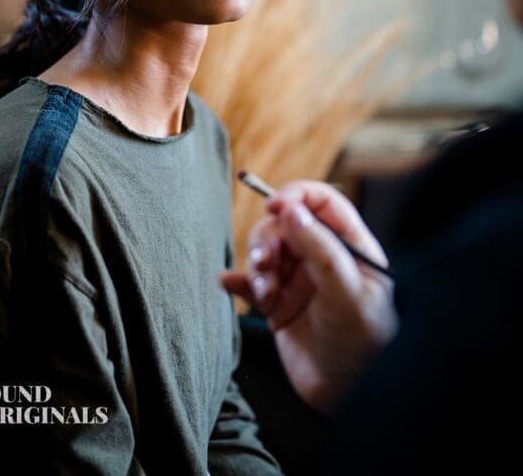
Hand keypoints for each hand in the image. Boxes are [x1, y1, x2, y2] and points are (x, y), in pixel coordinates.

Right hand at [220, 180, 397, 411]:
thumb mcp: (347, 294)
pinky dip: (239, 280)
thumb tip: (291, 208)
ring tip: (265, 293)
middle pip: (284, 224)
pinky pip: (251, 282)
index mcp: (349, 246)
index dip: (296, 196)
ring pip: (265, 250)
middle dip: (269, 240)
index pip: (321, 201)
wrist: (348, 399)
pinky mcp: (278, 304)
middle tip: (266, 266)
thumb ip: (320, 249)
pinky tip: (229, 283)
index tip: (274, 207)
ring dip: (257, 266)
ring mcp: (299, 279)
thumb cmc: (364, 346)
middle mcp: (322, 256)